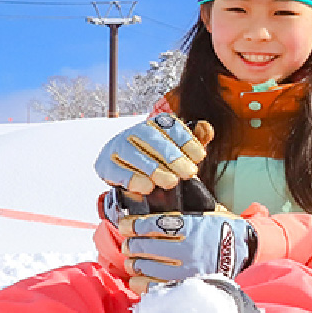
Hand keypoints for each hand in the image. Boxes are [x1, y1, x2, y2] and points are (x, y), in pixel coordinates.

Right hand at [95, 115, 214, 195]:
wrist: (128, 173)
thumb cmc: (159, 161)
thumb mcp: (180, 151)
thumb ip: (195, 141)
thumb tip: (206, 128)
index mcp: (154, 125)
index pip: (169, 125)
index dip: (186, 139)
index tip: (199, 157)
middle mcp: (134, 132)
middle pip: (151, 137)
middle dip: (172, 156)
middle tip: (188, 173)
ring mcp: (118, 147)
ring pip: (133, 153)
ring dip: (153, 168)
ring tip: (171, 182)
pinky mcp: (105, 165)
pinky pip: (117, 171)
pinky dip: (133, 179)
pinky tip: (147, 187)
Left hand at [120, 209, 256, 293]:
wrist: (243, 252)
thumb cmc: (220, 230)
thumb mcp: (203, 213)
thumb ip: (178, 212)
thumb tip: (149, 201)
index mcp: (189, 226)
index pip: (149, 225)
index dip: (131, 225)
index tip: (125, 226)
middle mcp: (186, 248)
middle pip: (142, 246)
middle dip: (131, 245)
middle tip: (130, 245)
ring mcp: (185, 269)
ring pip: (143, 266)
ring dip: (135, 263)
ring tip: (136, 261)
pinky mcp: (185, 285)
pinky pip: (151, 287)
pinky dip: (140, 282)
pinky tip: (140, 277)